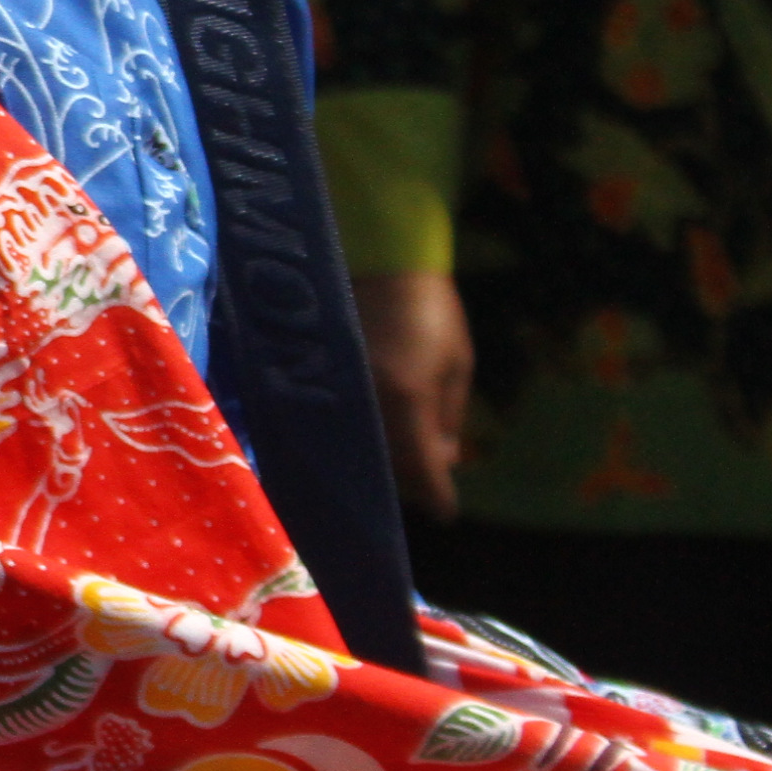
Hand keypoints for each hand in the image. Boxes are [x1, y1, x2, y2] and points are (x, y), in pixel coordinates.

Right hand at [354, 271, 471, 520]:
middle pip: (386, 467)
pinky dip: (353, 438)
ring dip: (378, 460)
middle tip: (423, 483)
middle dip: (407, 480)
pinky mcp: (314, 379)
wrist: (377, 256)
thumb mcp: (457, 362)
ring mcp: (336, 391)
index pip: (423, 470)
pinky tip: (362, 437)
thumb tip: (445, 459)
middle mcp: (367, 404)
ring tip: (394, 459)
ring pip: (356, 449)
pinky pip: (334, 425)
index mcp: (408, 400)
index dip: (436, 497)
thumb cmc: (430, 308)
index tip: (445, 513)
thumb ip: (448, 416)